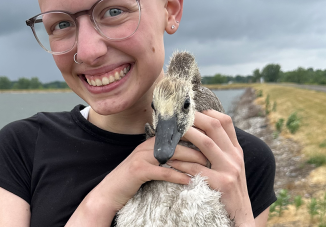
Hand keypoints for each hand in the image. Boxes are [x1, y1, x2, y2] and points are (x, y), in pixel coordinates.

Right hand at [66, 137, 207, 225]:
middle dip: (198, 146)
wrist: (110, 191)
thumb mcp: (151, 163)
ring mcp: (142, 156)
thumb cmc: (134, 178)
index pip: (178, 133)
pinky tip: (189, 180)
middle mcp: (148, 145)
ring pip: (171, 154)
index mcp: (153, 142)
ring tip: (206, 165)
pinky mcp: (138, 170)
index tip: (213, 141)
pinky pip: (161, 171)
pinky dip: (176, 176)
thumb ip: (166, 155)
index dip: (195, 136)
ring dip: (191, 160)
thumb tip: (189, 153)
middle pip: (178, 141)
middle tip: (215, 153)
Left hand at [167, 110, 254, 226]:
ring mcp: (230, 169)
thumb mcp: (231, 166)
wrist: (242, 215)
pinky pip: (197, 168)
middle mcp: (235, 156)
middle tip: (177, 116)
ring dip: (187, 135)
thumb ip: (220, 150)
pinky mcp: (222, 184)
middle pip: (215, 127)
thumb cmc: (230, 189)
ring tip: (172, 132)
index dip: (208, 112)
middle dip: (194, 118)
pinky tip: (171, 160)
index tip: (191, 110)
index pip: (225, 122)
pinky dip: (182, 163)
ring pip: (206, 143)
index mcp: (236, 150)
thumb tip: (201, 132)